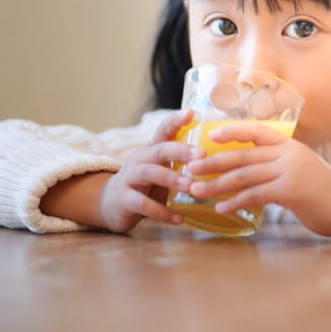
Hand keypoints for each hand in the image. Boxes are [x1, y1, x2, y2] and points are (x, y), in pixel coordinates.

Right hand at [98, 109, 200, 232]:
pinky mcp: (124, 199)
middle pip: (159, 149)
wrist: (109, 203)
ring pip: (149, 173)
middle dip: (180, 151)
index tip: (191, 112)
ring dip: (171, 178)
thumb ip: (182, 163)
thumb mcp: (162, 169)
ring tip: (190, 186)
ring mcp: (129, 178)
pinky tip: (178, 219)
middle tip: (201, 155)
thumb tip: (220, 159)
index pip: (163, 129)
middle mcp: (140, 159)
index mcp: (152, 150)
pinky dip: (161, 212)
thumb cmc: (146, 184)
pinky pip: (142, 204)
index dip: (176, 120)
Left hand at [186, 123, 330, 235]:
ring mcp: (289, 170)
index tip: (210, 135)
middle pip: (242, 155)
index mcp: (288, 145)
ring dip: (216, 184)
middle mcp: (287, 153)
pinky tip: (221, 208)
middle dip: (212, 162)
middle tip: (189, 169)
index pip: (256, 130)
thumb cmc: (321, 190)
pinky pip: (255, 195)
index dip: (232, 131)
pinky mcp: (290, 191)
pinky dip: (235, 202)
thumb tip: (249, 169)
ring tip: (196, 191)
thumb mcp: (299, 168)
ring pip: (243, 175)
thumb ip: (278, 164)